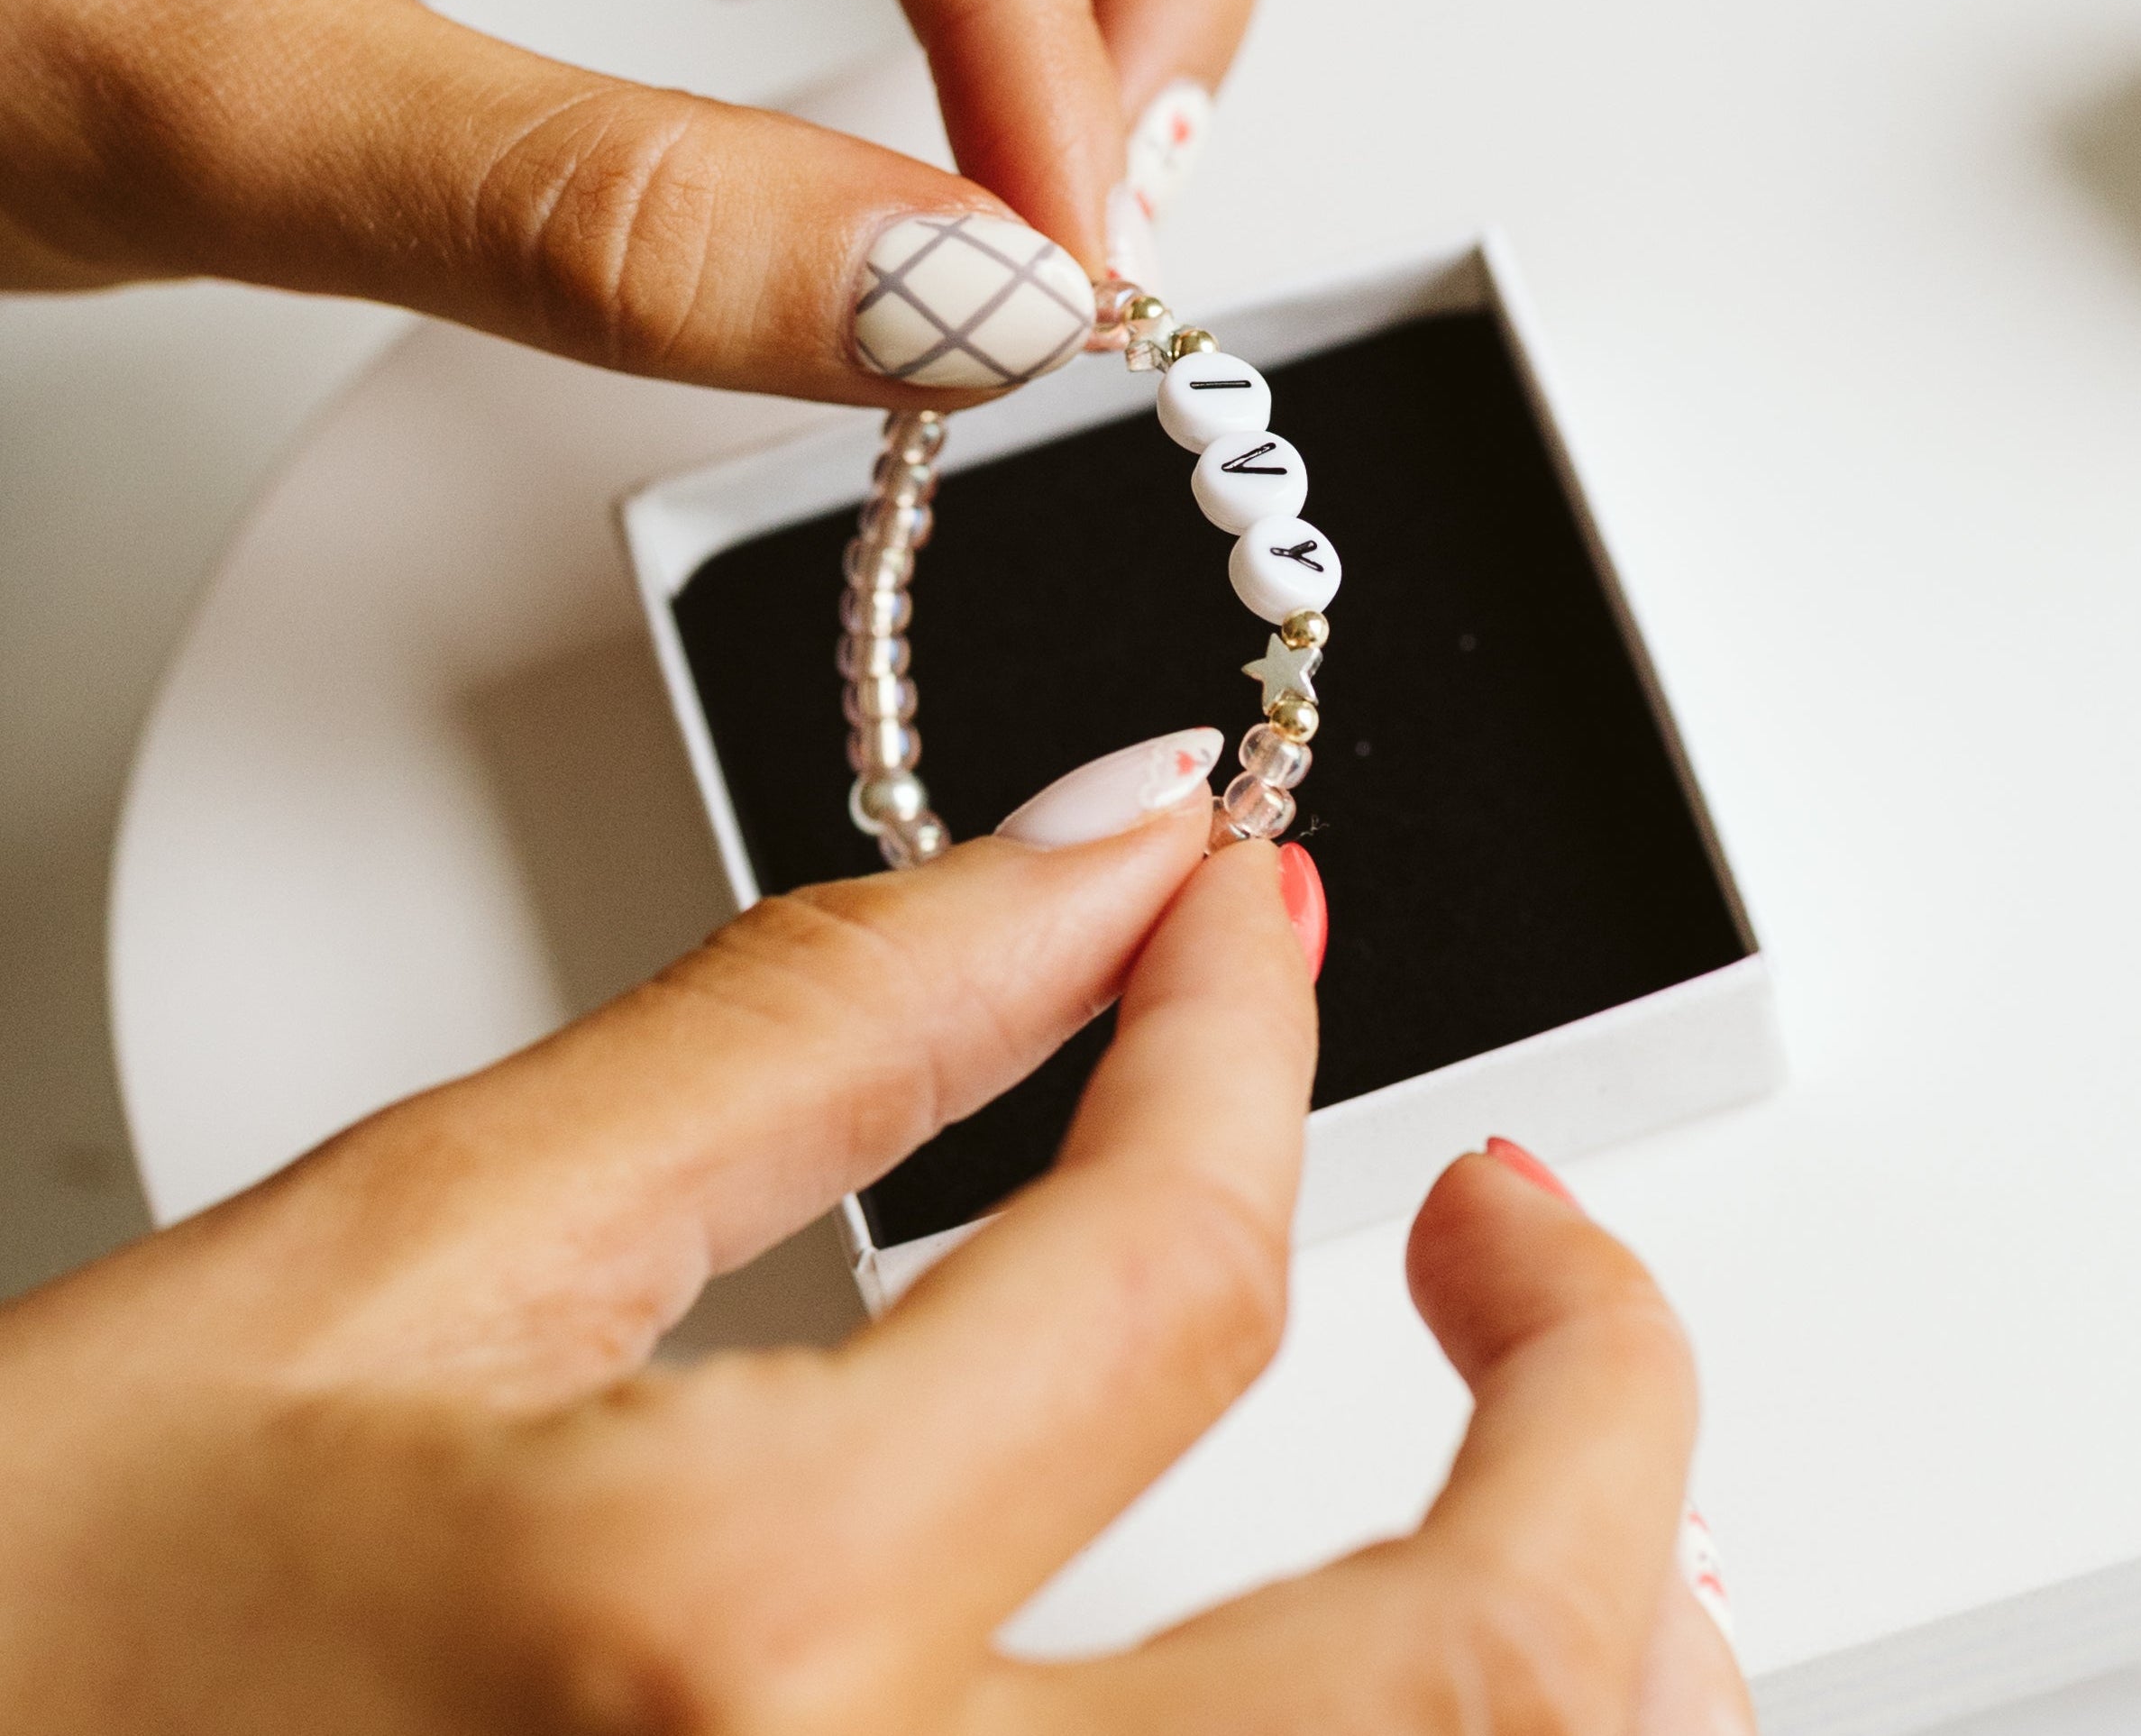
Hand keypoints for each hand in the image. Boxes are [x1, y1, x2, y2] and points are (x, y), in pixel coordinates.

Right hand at [0, 780, 1747, 1733]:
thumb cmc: (38, 1619)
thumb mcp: (419, 1253)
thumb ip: (809, 1032)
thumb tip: (1086, 860)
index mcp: (713, 1644)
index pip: (1172, 1267)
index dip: (1240, 1041)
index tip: (1243, 924)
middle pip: (1479, 1676)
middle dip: (1605, 1391)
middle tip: (1523, 1223)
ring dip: (1609, 1634)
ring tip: (1539, 1447)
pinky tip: (1399, 1668)